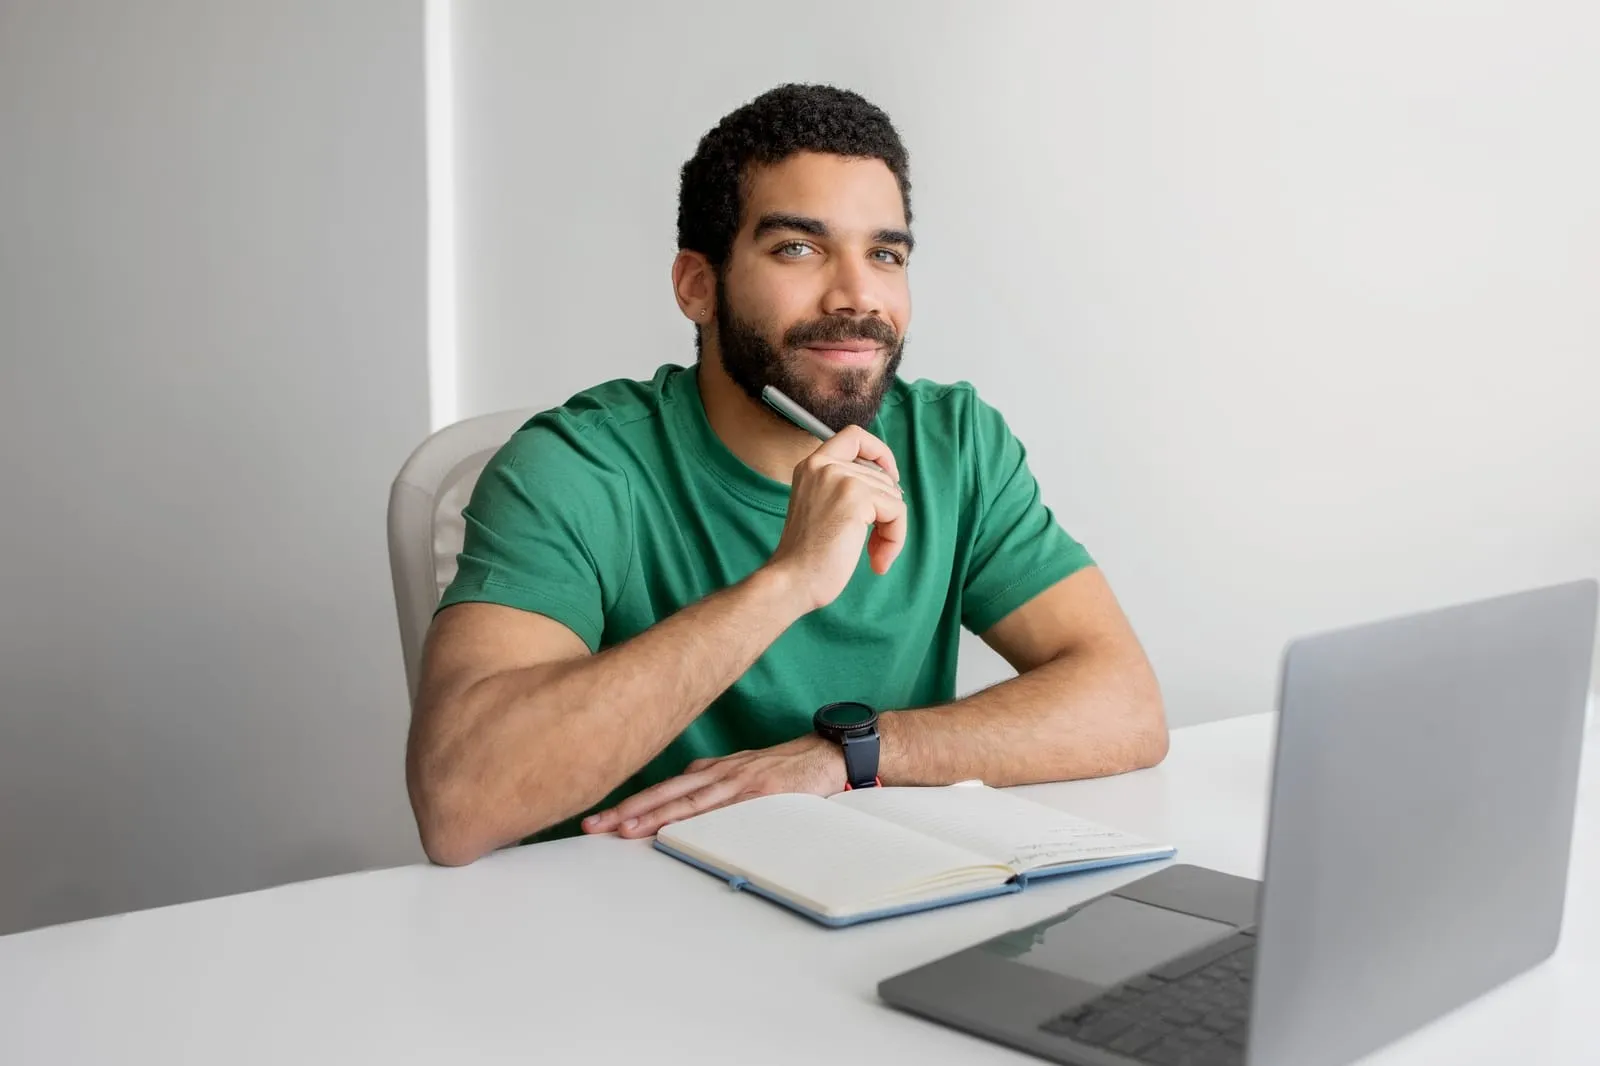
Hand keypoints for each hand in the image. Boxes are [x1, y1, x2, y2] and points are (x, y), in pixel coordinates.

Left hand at [581, 735, 846, 838]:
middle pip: (663, 793)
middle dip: (625, 810)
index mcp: (710, 772)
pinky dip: (700, 819)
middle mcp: (717, 773)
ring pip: (687, 800)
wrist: (826, 755)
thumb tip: (679, 802)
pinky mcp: (761, 790)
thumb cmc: (785, 768)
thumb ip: (711, 786)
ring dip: (653, 816)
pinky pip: (725, 809)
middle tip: (591, 825)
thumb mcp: (741, 774)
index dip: (628, 805)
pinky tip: (680, 829)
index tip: (597, 819)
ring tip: (622, 830)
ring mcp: (737, 781)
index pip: (661, 790)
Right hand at [764, 425, 906, 610]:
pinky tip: (877, 561)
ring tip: (874, 556)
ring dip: (892, 530)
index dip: (879, 452)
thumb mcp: (823, 508)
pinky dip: (895, 538)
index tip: (889, 479)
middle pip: (882, 475)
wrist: (792, 580)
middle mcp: (824, 465)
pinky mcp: (856, 496)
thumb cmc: (808, 556)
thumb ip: (846, 488)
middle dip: (888, 512)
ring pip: (893, 495)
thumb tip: (893, 484)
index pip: (854, 435)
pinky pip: (897, 511)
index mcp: (812, 465)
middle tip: (876, 545)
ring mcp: (840, 477)